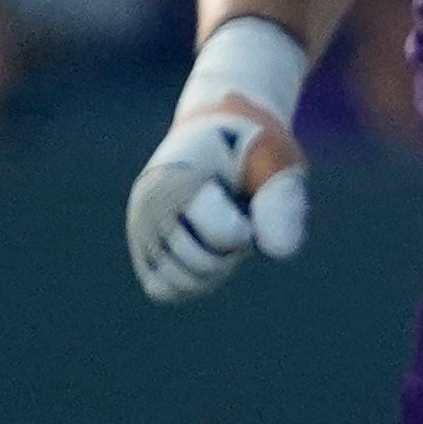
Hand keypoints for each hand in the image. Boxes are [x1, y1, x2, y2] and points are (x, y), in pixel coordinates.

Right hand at [126, 16, 313, 303]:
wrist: (219, 134)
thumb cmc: (254, 149)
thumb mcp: (278, 163)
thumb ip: (282, 203)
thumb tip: (279, 253)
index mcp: (179, 177)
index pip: (226, 237)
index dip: (249, 230)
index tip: (247, 204)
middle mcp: (148, 203)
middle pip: (200, 266)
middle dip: (232, 253)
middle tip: (238, 219)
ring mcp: (140, 226)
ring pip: (177, 284)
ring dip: (213, 270)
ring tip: (221, 233)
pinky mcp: (141, 246)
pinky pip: (164, 289)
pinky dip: (193, 282)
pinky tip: (207, 251)